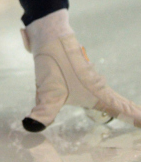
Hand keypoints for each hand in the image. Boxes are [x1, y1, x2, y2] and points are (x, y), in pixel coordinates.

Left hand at [22, 9, 140, 130]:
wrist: (49, 34)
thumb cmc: (53, 62)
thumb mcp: (47, 91)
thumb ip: (43, 112)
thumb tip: (31, 127)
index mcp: (97, 93)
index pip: (121, 110)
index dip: (136, 118)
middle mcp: (98, 87)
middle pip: (121, 104)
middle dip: (133, 114)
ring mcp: (90, 79)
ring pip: (111, 97)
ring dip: (124, 107)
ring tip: (134, 115)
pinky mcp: (80, 74)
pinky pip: (99, 90)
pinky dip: (109, 99)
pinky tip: (105, 100)